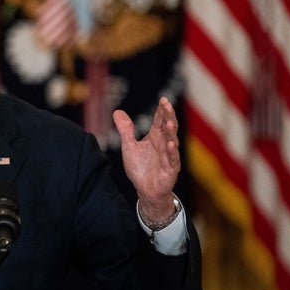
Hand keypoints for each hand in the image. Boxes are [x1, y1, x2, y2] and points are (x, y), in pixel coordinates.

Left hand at [112, 97, 179, 221]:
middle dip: (168, 116)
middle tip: (167, 105)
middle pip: (168, 127)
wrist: (145, 190)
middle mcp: (164, 144)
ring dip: (170, 132)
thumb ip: (125, 130)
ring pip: (172, 141)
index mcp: (155, 137)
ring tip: (169, 122)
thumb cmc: (139, 168)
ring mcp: (169, 156)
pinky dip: (171, 151)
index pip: (159, 120)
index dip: (161, 110)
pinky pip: (172, 158)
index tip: (163, 99)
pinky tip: (169, 143)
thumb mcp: (129, 146)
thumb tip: (117, 111)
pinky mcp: (171, 169)